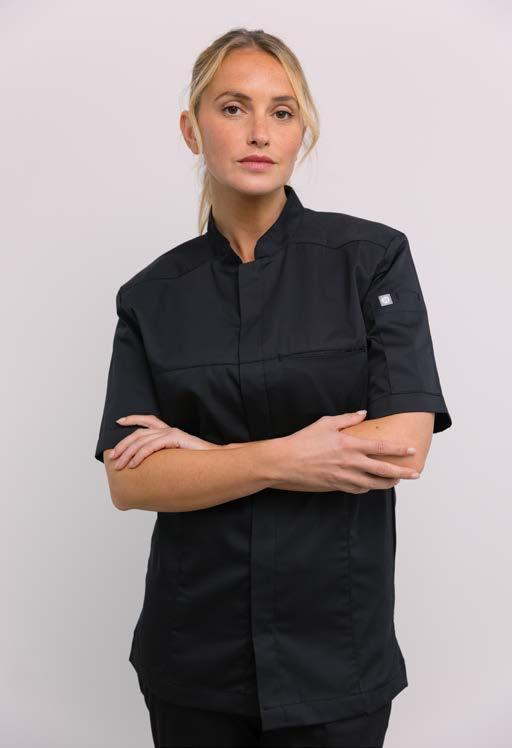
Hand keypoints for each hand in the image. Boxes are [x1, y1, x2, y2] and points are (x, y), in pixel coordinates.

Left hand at [109, 414, 215, 469]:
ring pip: (141, 441)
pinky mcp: (174, 439)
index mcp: (169, 431)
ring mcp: (171, 433)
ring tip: (120, 466)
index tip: (119, 421)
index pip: (147, 420)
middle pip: (139, 433)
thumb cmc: (199, 464)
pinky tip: (134, 465)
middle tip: (113, 457)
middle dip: (123, 445)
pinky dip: (140, 456)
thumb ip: (165, 459)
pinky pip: (151, 447)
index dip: (133, 418)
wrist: (217, 462)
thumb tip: (151, 471)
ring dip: (128, 454)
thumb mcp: (177, 459)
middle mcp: (168, 429)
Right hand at [277, 411, 419, 493]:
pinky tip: (372, 486)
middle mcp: (350, 463)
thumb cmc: (303, 441)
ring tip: (397, 481)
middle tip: (415, 474)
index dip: (398, 450)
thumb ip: (347, 418)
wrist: (285, 462)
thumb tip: (362, 413)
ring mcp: (344, 477)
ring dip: (388, 483)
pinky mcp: (336, 486)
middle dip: (402, 472)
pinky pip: (358, 489)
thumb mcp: (325, 423)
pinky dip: (368, 488)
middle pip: (383, 471)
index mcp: (350, 445)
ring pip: (373, 484)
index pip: (381, 448)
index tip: (411, 451)